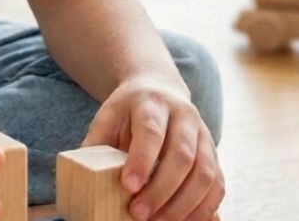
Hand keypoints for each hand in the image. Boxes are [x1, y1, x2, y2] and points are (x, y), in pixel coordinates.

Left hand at [82, 76, 223, 220]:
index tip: (128, 186)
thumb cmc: (128, 111)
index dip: (141, 161)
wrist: (158, 90)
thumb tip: (81, 174)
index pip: (151, 132)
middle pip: (181, 155)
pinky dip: (204, 208)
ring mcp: (203, 134)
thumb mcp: (108, 116)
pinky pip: (217, 184)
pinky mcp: (214, 154)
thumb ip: (97, 142)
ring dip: (184, 205)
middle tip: (139, 214)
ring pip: (204, 173)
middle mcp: (183, 115)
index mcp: (152, 102)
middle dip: (161, 190)